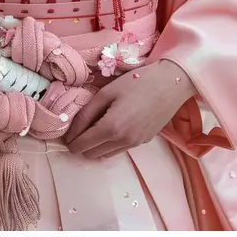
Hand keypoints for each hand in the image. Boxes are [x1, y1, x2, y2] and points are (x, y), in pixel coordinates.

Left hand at [64, 60, 194, 158]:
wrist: (170, 84)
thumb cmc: (137, 81)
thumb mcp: (107, 92)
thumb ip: (87, 112)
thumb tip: (72, 130)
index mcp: (111, 128)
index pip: (82, 145)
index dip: (70, 141)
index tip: (66, 133)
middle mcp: (123, 142)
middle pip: (92, 154)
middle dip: (82, 144)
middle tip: (79, 127)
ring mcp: (135, 144)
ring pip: (105, 155)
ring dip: (96, 146)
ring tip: (95, 125)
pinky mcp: (143, 142)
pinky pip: (119, 150)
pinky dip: (110, 144)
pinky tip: (112, 126)